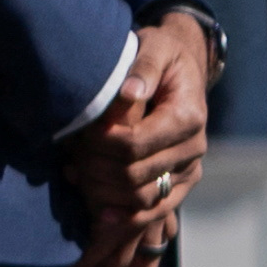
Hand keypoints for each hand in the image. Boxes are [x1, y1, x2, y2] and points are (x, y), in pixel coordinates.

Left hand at [54, 8, 213, 266]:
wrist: (182, 70)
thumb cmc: (162, 57)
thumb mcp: (154, 49)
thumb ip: (142, 70)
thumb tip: (129, 92)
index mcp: (188, 117)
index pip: (134, 144)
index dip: (98, 144)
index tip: (80, 131)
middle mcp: (194, 149)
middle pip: (131, 175)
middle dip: (94, 167)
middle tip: (72, 151)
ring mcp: (188, 171)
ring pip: (139, 199)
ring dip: (101, 191)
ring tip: (78, 170)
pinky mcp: (180, 185)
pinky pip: (152, 212)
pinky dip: (123, 217)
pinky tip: (97, 213)